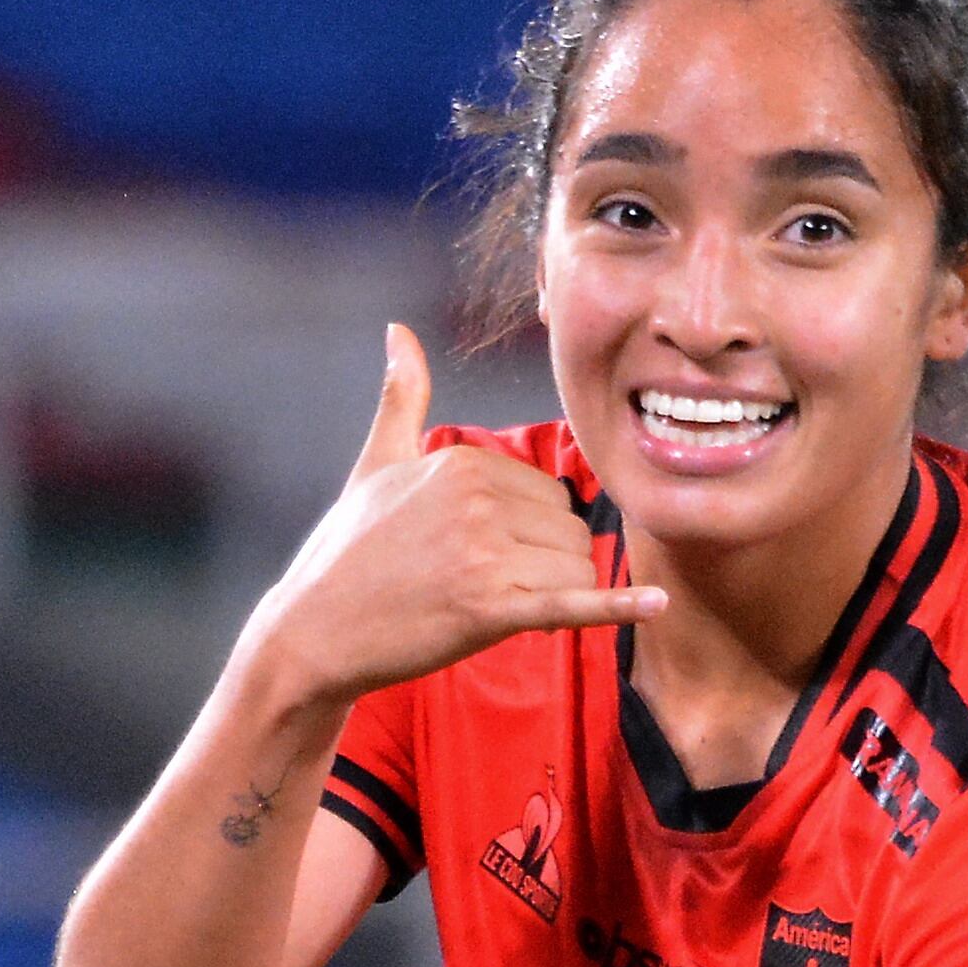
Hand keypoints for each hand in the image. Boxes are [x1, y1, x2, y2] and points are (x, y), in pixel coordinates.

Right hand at [245, 326, 662, 707]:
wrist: (312, 634)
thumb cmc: (345, 553)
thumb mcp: (375, 464)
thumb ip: (402, 397)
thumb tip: (398, 332)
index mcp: (463, 462)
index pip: (548, 492)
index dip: (527, 530)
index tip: (478, 554)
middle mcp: (479, 500)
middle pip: (568, 529)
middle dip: (544, 562)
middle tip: (482, 586)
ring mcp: (486, 555)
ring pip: (575, 568)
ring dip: (551, 596)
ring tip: (488, 607)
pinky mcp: (490, 609)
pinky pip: (574, 603)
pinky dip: (618, 607)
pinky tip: (655, 604)